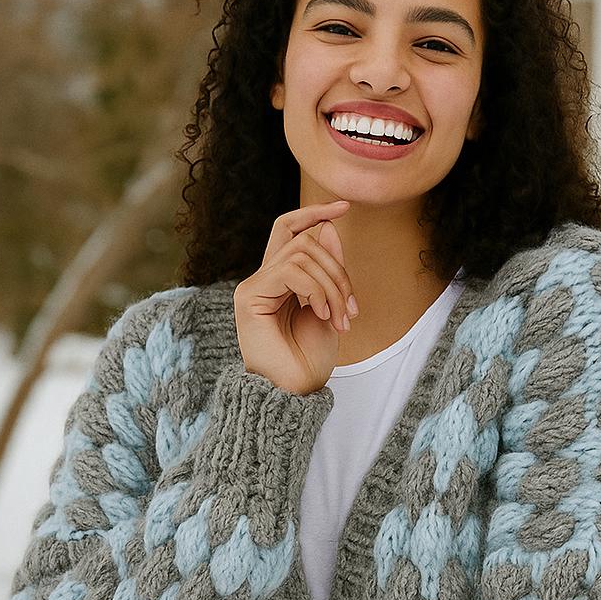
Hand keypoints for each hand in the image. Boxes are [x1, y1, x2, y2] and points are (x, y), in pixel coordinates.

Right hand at [233, 200, 358, 394]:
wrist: (294, 393)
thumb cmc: (308, 360)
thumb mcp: (330, 308)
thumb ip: (329, 271)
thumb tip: (328, 227)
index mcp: (281, 281)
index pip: (290, 229)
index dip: (315, 213)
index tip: (345, 206)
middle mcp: (263, 280)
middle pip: (303, 240)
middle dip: (338, 269)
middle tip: (352, 308)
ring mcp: (253, 287)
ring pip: (301, 254)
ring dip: (332, 285)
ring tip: (339, 319)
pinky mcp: (249, 297)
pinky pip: (290, 270)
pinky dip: (315, 289)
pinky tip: (320, 314)